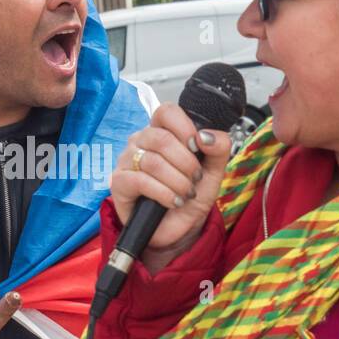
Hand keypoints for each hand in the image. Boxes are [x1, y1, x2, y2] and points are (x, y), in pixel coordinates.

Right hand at [109, 103, 231, 269]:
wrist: (180, 227)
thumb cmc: (191, 195)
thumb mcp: (214, 171)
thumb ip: (219, 148)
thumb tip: (205, 135)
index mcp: (162, 131)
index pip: (166, 111)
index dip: (184, 127)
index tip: (197, 147)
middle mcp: (140, 141)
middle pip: (161, 138)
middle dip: (186, 163)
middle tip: (194, 179)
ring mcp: (126, 161)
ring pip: (153, 162)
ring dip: (177, 182)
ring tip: (185, 193)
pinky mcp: (119, 183)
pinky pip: (141, 181)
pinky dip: (164, 193)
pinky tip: (173, 202)